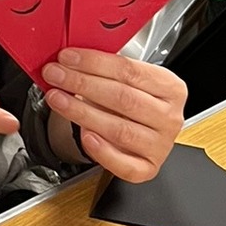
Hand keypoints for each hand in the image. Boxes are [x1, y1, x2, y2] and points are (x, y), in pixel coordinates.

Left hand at [41, 49, 186, 183]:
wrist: (137, 133)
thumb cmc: (129, 103)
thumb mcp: (123, 81)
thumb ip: (103, 69)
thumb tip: (70, 59)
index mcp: (170, 88)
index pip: (131, 70)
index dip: (95, 62)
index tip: (67, 57)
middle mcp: (169, 117)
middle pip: (123, 98)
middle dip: (82, 83)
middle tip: (55, 75)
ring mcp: (160, 145)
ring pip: (119, 129)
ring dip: (82, 112)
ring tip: (58, 99)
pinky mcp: (147, 168)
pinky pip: (124, 164)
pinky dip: (102, 150)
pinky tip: (85, 135)